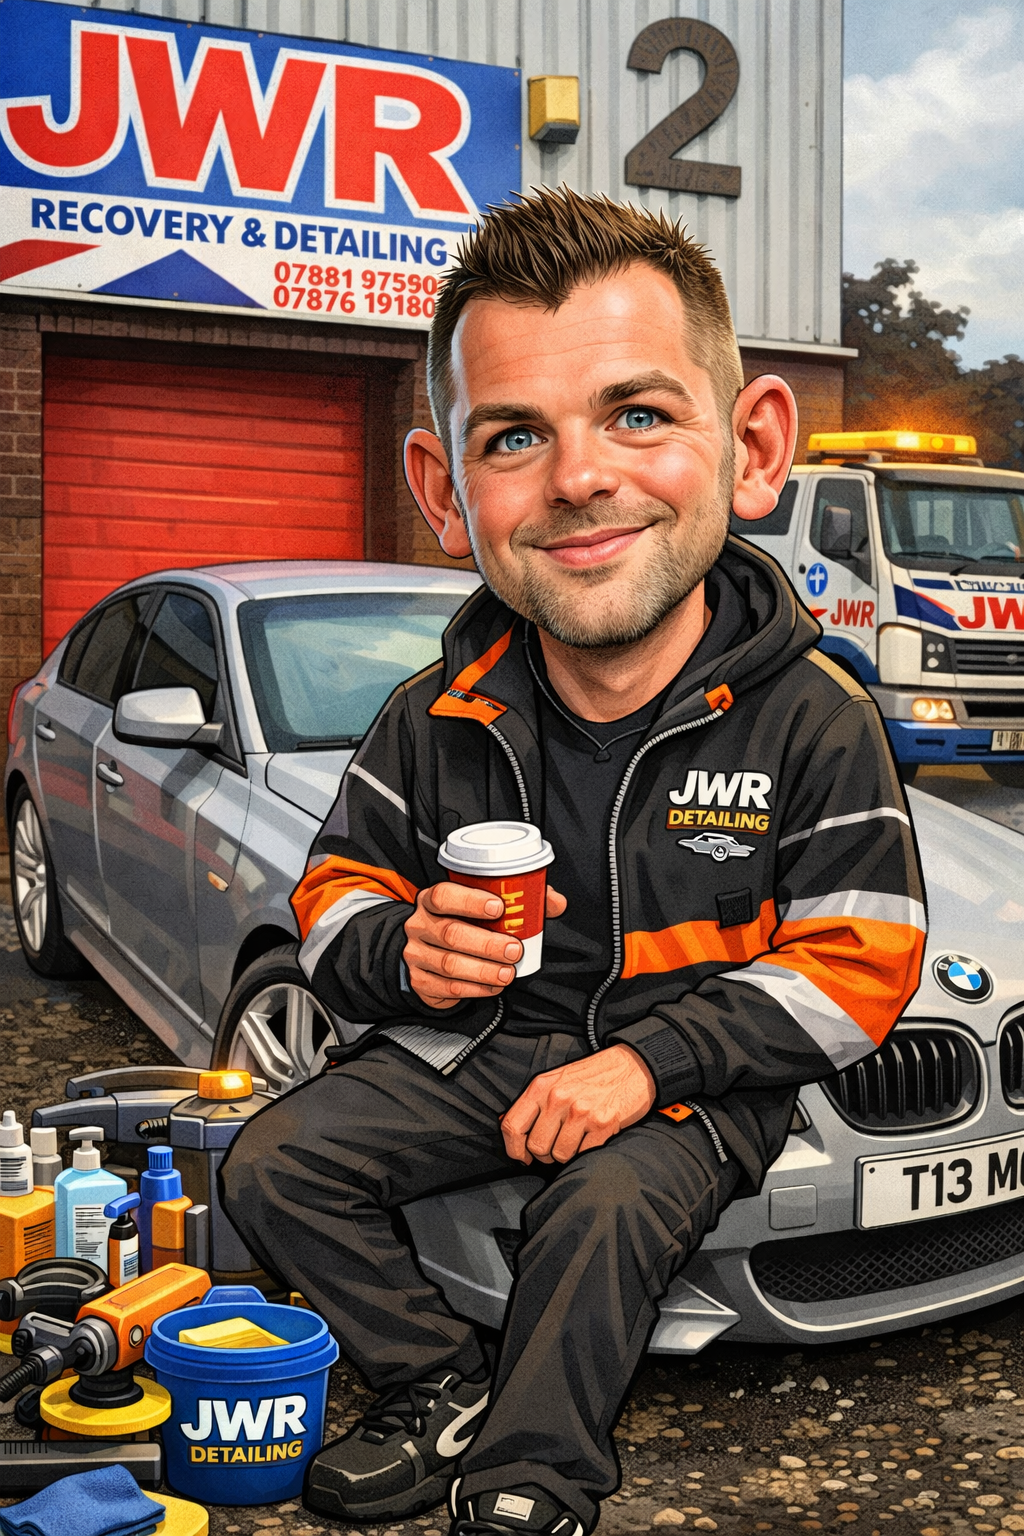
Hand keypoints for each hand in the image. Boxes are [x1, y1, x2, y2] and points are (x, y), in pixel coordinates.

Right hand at [404, 881, 566, 1008]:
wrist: (428, 953)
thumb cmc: (462, 924)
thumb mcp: (481, 907)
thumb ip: (519, 901)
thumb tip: (555, 902)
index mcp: (432, 899)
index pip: (444, 895)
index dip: (471, 901)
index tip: (499, 908)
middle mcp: (420, 925)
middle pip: (450, 933)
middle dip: (487, 943)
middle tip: (514, 949)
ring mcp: (416, 954)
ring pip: (449, 964)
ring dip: (484, 970)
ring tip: (508, 972)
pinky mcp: (420, 981)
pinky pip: (448, 988)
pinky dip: (475, 988)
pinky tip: (493, 985)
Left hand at [501, 1045, 655, 1163]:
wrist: (632, 1066)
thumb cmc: (593, 1075)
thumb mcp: (556, 1079)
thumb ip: (534, 1102)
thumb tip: (510, 1125)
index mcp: (542, 1086)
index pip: (512, 1125)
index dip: (514, 1149)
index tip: (523, 1156)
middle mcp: (558, 1098)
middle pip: (537, 1147)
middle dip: (546, 1154)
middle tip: (558, 1146)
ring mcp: (581, 1111)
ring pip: (560, 1155)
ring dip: (568, 1154)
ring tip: (578, 1139)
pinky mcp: (602, 1124)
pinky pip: (584, 1155)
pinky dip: (587, 1153)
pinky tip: (593, 1138)